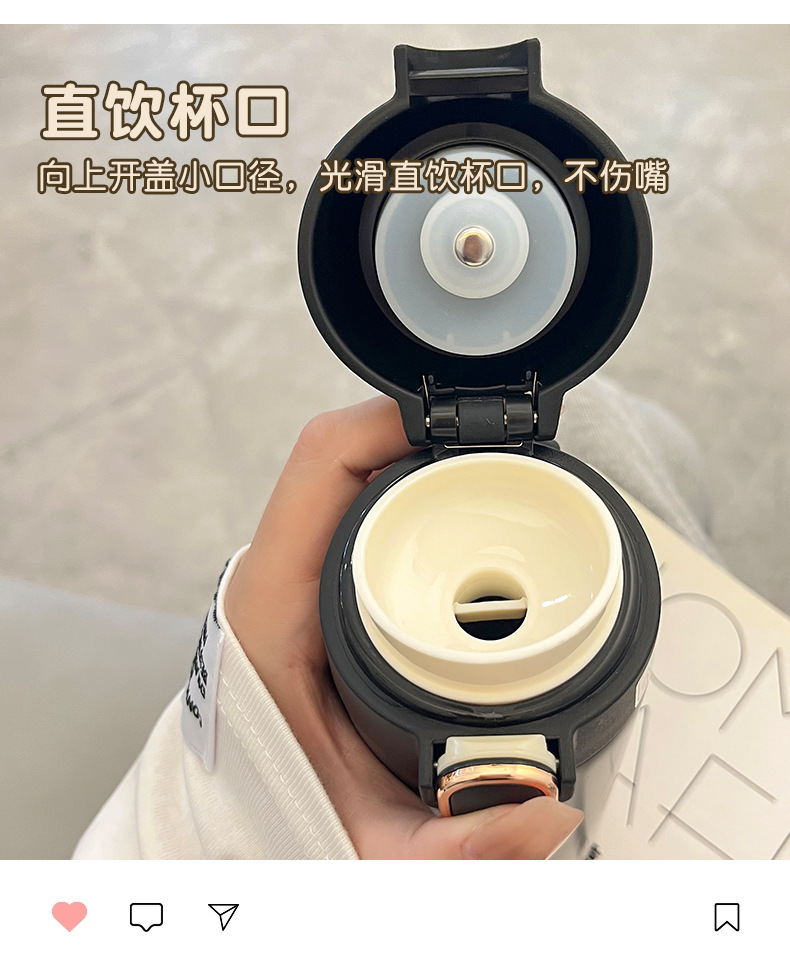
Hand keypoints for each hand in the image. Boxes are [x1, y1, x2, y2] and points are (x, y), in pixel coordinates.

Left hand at [224, 396, 582, 858]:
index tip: (471, 424)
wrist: (244, 815)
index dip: (394, 421)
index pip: (323, 465)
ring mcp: (303, 572)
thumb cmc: (285, 809)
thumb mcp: (371, 837)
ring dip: (428, 465)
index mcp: (273, 602)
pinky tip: (466, 512)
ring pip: (362, 478)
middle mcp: (283, 572)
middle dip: (436, 440)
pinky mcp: (324, 583)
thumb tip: (553, 819)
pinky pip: (365, 509)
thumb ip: (459, 843)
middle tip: (512, 460)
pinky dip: (418, 495)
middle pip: (354, 456)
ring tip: (500, 477)